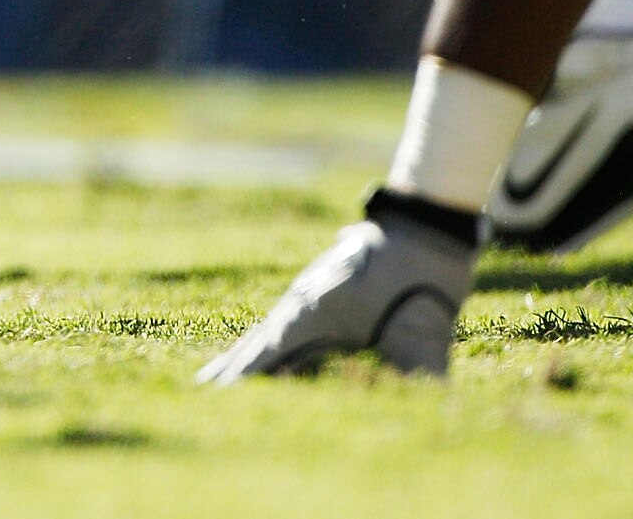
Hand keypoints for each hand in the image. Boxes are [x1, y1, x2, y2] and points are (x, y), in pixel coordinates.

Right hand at [196, 198, 474, 381]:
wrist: (421, 225)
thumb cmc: (417, 277)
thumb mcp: (421, 330)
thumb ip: (419, 371)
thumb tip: (434, 408)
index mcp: (309, 317)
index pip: (263, 359)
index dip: (237, 382)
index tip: (208, 401)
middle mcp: (298, 306)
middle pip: (253, 346)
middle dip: (227, 372)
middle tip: (198, 394)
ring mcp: (307, 296)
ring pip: (264, 333)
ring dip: (241, 356)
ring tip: (214, 375)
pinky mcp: (320, 293)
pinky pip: (280, 326)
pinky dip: (263, 343)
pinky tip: (267, 348)